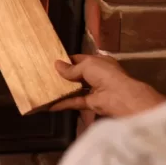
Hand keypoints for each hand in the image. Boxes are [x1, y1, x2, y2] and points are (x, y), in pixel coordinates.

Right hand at [51, 54, 165, 116]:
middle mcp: (96, 75)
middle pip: (77, 75)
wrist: (119, 96)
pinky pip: (74, 102)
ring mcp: (94, 90)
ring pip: (75, 89)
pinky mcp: (90, 104)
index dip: (68, 60)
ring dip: (62, 89)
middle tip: (46, 75)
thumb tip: (56, 65)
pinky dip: (63, 104)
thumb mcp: (87, 65)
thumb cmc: (105, 74)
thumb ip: (71, 68)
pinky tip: (50, 104)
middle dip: (63, 75)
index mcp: (99, 62)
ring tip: (46, 88)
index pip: (80, 59)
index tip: (53, 62)